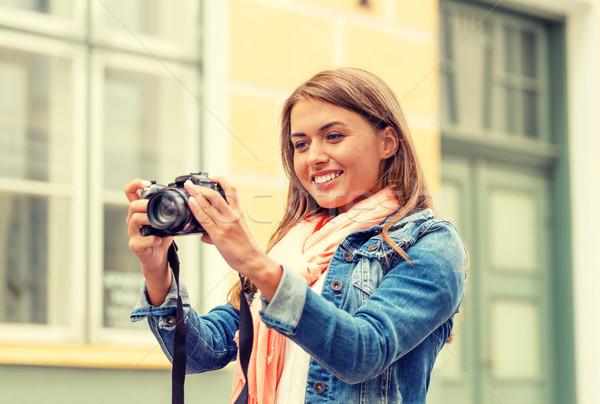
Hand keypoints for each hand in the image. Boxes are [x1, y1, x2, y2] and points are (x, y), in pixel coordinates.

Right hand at [124, 178, 172, 304]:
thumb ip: (168, 210)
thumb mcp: (165, 220)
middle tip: (157, 208)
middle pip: (132, 205)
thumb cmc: (161, 238)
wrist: (158, 258)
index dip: (136, 184)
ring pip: (134, 219)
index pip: (130, 192)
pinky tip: (159, 240)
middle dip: (145, 204)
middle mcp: (132, 220)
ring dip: (148, 219)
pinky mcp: (135, 245)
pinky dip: (153, 239)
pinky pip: (142, 239)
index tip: (148, 184)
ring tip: (158, 223)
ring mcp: (132, 232)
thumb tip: (185, 198)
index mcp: (139, 211)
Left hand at [185, 176, 281, 299]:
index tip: (211, 176)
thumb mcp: (236, 232)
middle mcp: (232, 215)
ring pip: (210, 204)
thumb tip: (204, 234)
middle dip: (201, 187)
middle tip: (190, 183)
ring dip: (196, 194)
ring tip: (187, 188)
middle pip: (217, 194)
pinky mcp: (219, 234)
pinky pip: (205, 219)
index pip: (231, 190)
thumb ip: (219, 229)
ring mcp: (225, 224)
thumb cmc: (244, 247)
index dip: (221, 180)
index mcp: (238, 212)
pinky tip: (191, 202)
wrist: (252, 259)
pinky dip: (197, 208)